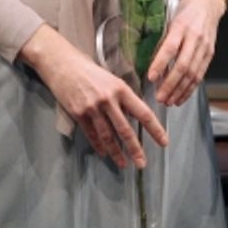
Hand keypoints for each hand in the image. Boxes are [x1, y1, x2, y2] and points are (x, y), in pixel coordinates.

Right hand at [20, 25, 167, 168]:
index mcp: (121, 89)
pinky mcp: (78, 114)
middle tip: (142, 163)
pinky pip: (92, 134)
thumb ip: (123, 98)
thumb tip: (135, 116)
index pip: (143, 112)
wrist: (63, 64)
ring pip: (108, 136)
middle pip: (125, 129)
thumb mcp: (111, 80)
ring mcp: (92, 108)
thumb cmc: (90, 71)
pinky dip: (99, 146)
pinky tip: (104, 153)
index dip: (155, 129)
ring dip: (117, 152)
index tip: (163, 141)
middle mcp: (108, 99)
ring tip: (124, 164)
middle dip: (135, 149)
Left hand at [147, 0, 225, 105]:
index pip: (170, 47)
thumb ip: (162, 38)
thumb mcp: (170, 17)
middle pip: (183, 65)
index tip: (151, 77)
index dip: (160, 64)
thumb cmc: (185, 9)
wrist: (208, 2)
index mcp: (181, 25)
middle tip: (159, 97)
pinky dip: (190, 88)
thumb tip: (150, 61)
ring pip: (193, 74)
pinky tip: (181, 97)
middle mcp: (194, 37)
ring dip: (180, 91)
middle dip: (170, 85)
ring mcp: (204, 46)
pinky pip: (200, 75)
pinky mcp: (210, 54)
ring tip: (168, 101)